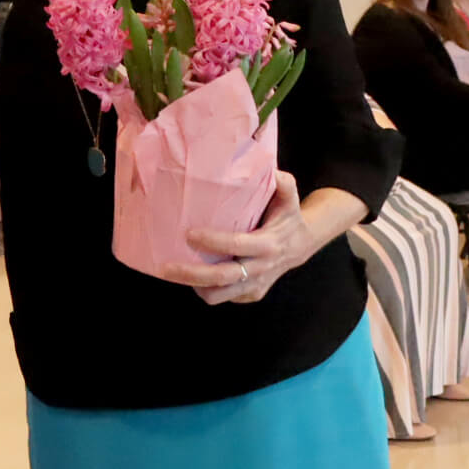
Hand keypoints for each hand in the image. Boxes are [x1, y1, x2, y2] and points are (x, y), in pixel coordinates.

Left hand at [178, 172, 317, 304]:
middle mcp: (262, 268)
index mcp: (268, 244)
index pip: (237, 245)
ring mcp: (256, 285)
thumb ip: (283, 183)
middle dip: (192, 274)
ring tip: (174, 272)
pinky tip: (192, 275)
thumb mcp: (289, 197)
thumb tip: (271, 171)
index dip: (212, 242)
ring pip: (220, 295)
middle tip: (166, 267)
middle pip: (223, 277)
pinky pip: (224, 297)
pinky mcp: (251, 294)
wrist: (302, 245)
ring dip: (194, 286)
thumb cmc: (287, 216)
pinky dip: (205, 289)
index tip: (189, 234)